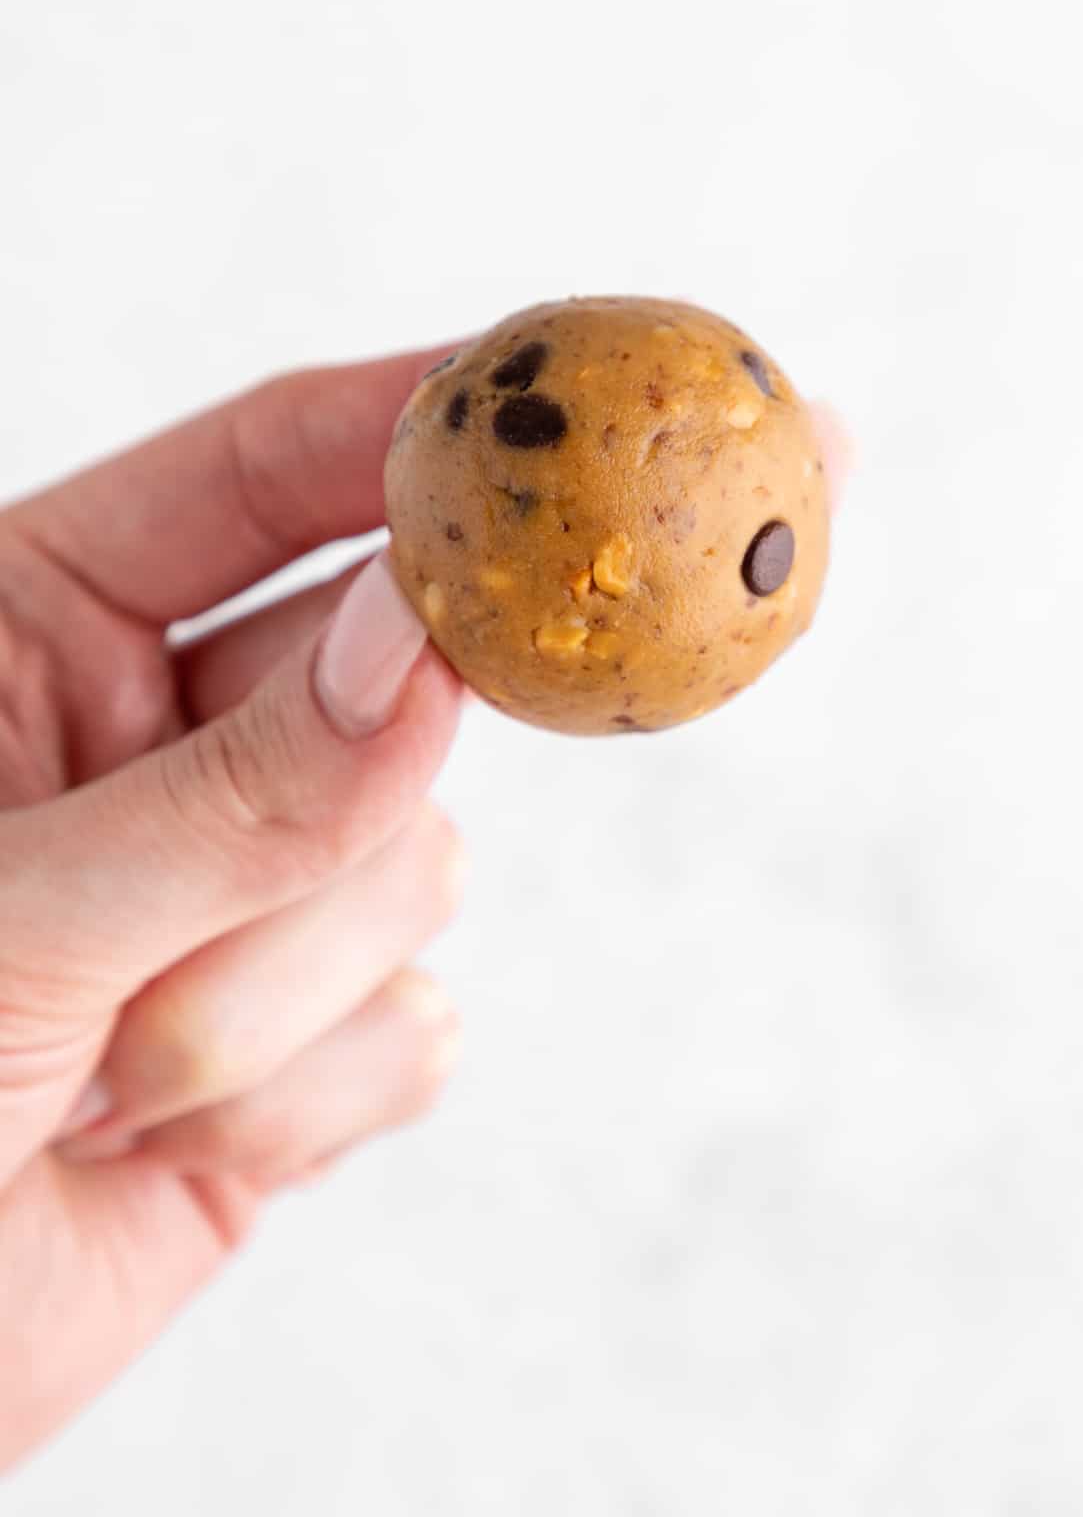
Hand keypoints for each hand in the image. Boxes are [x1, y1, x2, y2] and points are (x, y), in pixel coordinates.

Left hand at [0, 348, 465, 1469]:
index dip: (405, 432)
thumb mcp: (4, 925)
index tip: (551, 410)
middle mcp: (158, 748)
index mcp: (36, 636)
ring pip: (414, 867)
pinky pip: (419, 1023)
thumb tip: (422, 652)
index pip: (251, 480)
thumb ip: (226, 795)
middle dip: (351, 784)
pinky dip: (310, 1101)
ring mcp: (242, 896)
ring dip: (274, 1000)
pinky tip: (167, 1148)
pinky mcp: (304, 1050)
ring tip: (102, 1088)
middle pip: (380, 677)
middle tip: (338, 820)